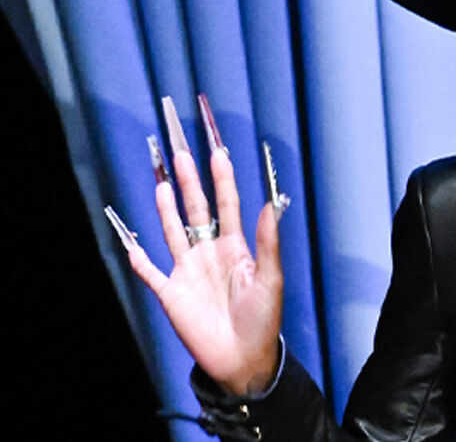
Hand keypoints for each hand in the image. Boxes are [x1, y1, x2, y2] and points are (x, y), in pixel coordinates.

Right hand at [127, 139, 283, 395]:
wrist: (243, 357)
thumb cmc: (262, 318)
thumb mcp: (271, 278)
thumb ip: (267, 242)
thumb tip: (271, 204)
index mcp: (236, 247)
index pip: (228, 204)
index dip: (223, 179)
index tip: (219, 152)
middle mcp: (210, 252)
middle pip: (197, 210)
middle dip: (191, 183)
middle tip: (182, 153)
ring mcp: (188, 270)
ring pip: (173, 231)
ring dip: (166, 208)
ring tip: (163, 182)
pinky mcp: (171, 292)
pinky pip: (150, 272)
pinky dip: (139, 259)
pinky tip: (130, 243)